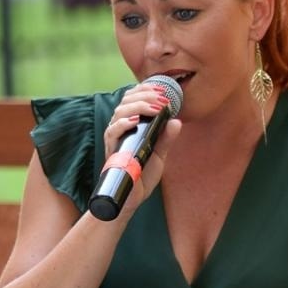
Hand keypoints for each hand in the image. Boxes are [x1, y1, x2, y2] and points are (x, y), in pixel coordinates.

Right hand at [100, 82, 182, 212]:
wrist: (131, 197)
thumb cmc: (142, 174)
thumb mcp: (159, 153)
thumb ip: (166, 138)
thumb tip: (176, 121)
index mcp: (130, 125)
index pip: (133, 100)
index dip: (146, 91)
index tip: (163, 90)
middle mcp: (120, 128)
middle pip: (126, 102)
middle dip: (145, 96)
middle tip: (163, 99)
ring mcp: (114, 138)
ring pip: (119, 113)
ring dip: (138, 107)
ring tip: (155, 107)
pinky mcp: (111, 150)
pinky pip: (112, 132)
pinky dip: (122, 124)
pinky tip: (134, 121)